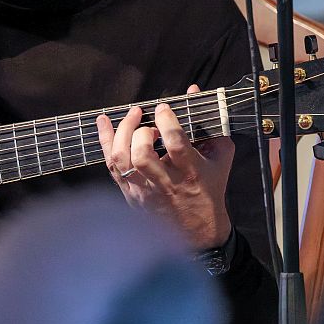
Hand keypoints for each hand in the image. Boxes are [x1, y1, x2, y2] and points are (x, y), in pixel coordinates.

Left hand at [96, 85, 232, 249]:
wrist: (198, 232)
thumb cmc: (209, 189)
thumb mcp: (219, 158)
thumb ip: (210, 125)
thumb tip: (193, 91)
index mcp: (190, 173)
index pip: (175, 146)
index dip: (166, 123)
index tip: (162, 108)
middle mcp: (164, 183)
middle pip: (142, 155)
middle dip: (140, 132)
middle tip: (147, 122)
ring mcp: (144, 189)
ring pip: (121, 160)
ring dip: (121, 134)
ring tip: (131, 117)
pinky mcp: (130, 193)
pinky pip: (110, 166)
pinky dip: (105, 141)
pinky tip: (104, 123)